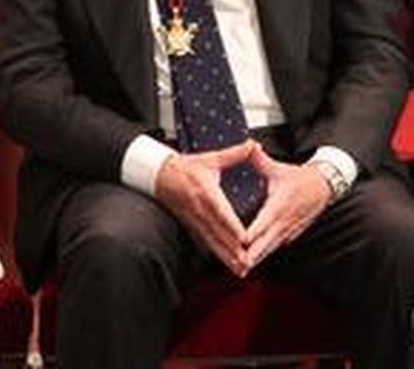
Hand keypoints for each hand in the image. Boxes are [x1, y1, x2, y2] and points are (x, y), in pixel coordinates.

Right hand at [153, 140, 255, 275]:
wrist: (160, 175)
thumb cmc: (185, 167)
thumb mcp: (210, 159)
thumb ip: (234, 154)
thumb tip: (253, 145)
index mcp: (206, 192)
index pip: (221, 212)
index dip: (232, 226)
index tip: (244, 238)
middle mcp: (200, 210)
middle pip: (219, 233)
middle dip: (233, 249)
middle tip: (248, 262)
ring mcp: (195, 220)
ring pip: (213, 242)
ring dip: (227, 257)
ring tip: (241, 269)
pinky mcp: (193, 226)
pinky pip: (207, 243)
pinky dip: (218, 255)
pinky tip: (228, 264)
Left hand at [241, 149, 332, 271]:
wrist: (323, 187)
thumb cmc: (299, 178)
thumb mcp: (278, 168)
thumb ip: (260, 159)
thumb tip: (249, 145)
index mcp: (279, 205)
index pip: (264, 222)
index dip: (253, 233)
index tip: (242, 242)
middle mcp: (284, 221)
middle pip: (266, 242)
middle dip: (253, 254)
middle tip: (239, 264)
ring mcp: (289, 230)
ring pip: (271, 248)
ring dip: (258, 259)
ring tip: (242, 269)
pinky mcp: (291, 234)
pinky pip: (276, 247)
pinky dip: (265, 255)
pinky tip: (253, 263)